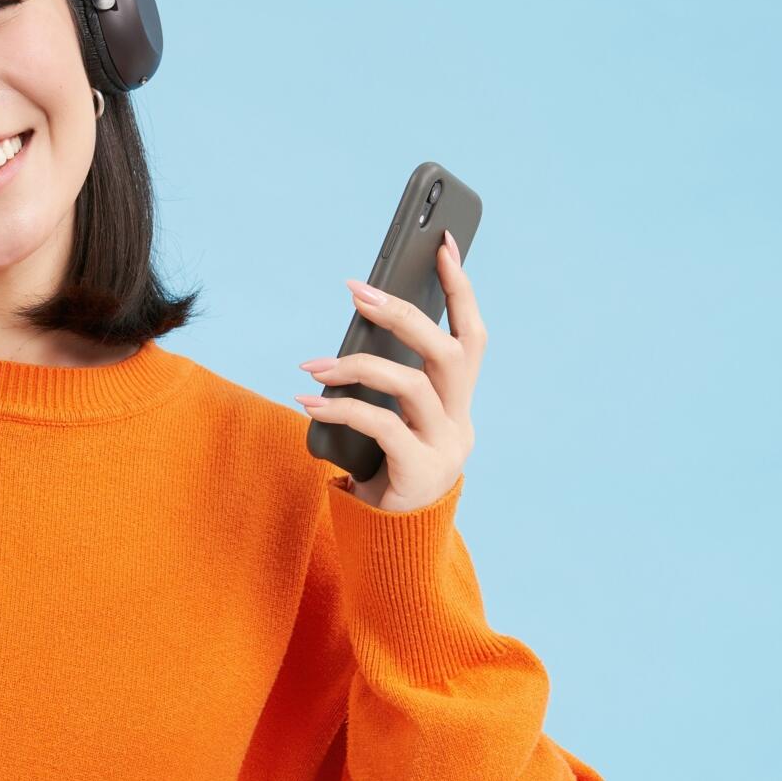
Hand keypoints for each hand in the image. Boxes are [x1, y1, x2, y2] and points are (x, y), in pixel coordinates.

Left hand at [294, 231, 484, 512]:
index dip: (461, 289)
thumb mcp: (392, 418)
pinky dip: (343, 409)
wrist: (397, 538)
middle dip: (403, 315)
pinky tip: (310, 404)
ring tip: (313, 366)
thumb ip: (387, 380)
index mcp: (459, 399)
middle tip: (357, 290)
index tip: (444, 242)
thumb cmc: (387, 466)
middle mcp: (461, 419)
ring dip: (358, 367)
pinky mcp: (419, 471)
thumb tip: (352, 330)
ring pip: (413, 386)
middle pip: (448, 351)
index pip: (471, 334)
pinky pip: (383, 427)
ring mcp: (445, 447)